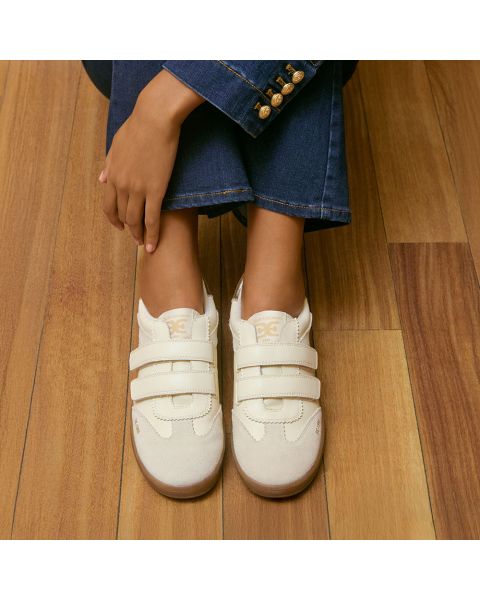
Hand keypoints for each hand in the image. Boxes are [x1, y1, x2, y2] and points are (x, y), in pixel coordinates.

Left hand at [99, 69, 204, 251]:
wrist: (154, 119)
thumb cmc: (138, 127)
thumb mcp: (116, 146)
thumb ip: (109, 165)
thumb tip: (101, 179)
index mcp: (112, 174)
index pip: (108, 205)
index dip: (114, 219)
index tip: (120, 226)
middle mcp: (122, 185)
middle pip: (123, 215)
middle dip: (127, 229)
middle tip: (134, 237)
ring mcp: (138, 189)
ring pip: (136, 221)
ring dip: (139, 235)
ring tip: (144, 245)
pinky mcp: (156, 190)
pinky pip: (152, 219)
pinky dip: (152, 235)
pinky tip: (153, 245)